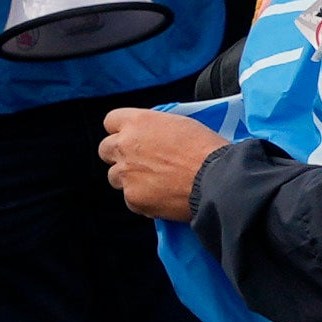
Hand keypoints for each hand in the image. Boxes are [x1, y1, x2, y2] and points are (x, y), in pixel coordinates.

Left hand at [99, 104, 225, 216]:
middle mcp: (124, 146)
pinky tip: (164, 197)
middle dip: (119, 155)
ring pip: (115, 177)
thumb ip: (155, 128)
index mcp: (137, 122)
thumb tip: (150, 137)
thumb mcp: (180, 124)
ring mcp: (126, 174)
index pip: (111, 121)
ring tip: (156, 182)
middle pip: (105, 150)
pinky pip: (131, 199)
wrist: (217, 180)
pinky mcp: (133, 198)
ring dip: (130, 178)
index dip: (121, 130)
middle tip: (140, 162)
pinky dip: (144, 199)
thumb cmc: (206, 149)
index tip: (132, 137)